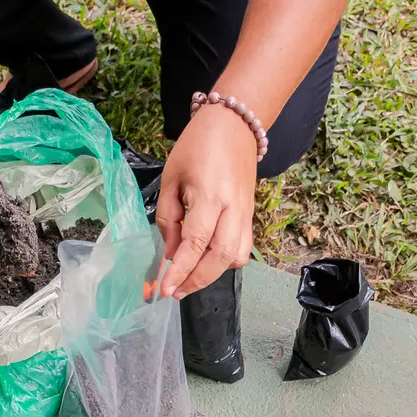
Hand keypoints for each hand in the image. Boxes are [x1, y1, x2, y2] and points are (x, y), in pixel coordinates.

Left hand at [156, 105, 258, 298]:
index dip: (180, 270)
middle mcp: (233, 208)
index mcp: (210, 195)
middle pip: (220, 257)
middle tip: (176, 292)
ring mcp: (246, 212)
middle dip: (197, 280)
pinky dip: (226, 260)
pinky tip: (207, 260)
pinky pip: (243, 247)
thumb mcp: (172, 177)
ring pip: (237, 256)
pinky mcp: (251, 214)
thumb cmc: (197, 146)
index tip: (166, 289)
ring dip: (214, 273)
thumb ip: (169, 217)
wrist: (235, 124)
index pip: (196, 243)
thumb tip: (170, 253)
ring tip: (190, 277)